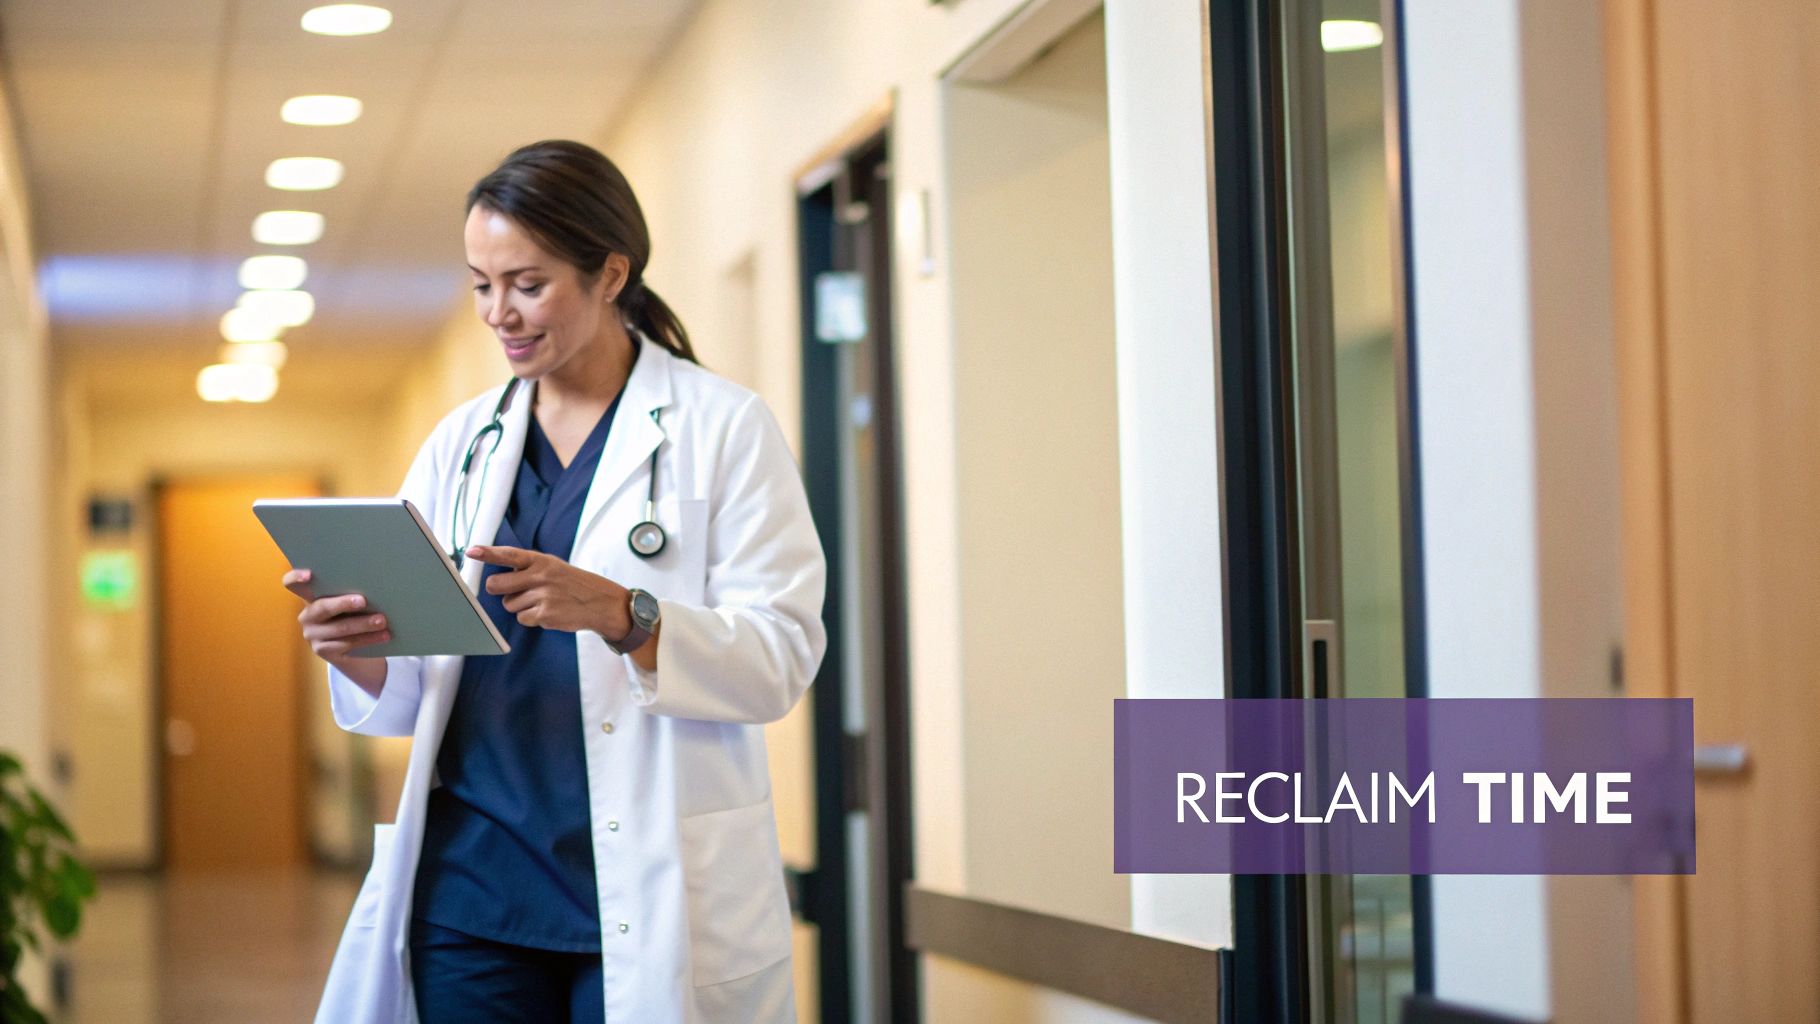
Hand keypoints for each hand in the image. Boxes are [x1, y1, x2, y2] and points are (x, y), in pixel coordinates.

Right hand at [282, 568, 388, 693]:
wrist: (358, 650)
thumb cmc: (355, 615)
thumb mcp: (350, 603)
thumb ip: (352, 592)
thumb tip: (374, 583)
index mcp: (311, 596)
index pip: (292, 584)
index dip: (296, 577)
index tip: (310, 574)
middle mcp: (307, 615)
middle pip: (322, 607)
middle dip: (343, 603)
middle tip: (363, 601)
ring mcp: (313, 634)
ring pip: (339, 628)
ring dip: (363, 624)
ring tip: (382, 621)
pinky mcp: (323, 650)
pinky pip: (347, 643)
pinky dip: (368, 639)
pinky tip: (384, 635)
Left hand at [466, 545, 629, 637]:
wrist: (600, 602)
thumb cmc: (573, 584)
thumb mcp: (553, 566)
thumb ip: (528, 568)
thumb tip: (497, 579)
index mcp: (541, 561)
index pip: (509, 554)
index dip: (487, 553)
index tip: (471, 552)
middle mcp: (540, 576)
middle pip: (497, 584)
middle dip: (499, 590)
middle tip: (512, 590)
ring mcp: (542, 596)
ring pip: (509, 604)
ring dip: (520, 606)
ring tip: (541, 602)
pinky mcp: (545, 614)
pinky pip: (522, 618)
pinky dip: (531, 618)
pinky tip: (547, 613)